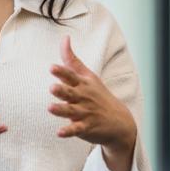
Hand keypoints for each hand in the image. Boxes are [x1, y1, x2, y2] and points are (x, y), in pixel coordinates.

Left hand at [48, 36, 136, 170]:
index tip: (52, 67)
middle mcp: (83, 97)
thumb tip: (64, 38)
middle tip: (52, 88)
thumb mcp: (88, 76)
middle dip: (62, 90)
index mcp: (82, 84)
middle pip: (70, 93)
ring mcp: (85, 113)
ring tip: (50, 107)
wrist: (119, 120)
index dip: (61, 72)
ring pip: (71, 111)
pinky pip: (76, 129)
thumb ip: (72, 59)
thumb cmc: (98, 95)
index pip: (71, 76)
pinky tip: (59, 132)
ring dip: (61, 110)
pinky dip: (68, 131)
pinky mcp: (86, 127)